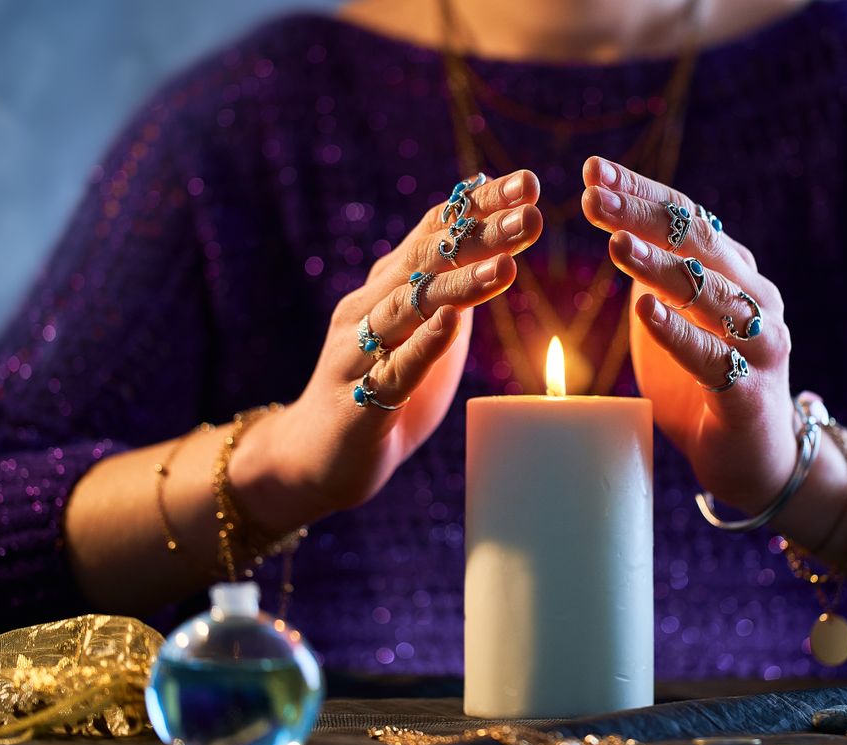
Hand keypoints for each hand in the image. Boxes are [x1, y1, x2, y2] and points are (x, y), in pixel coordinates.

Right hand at [232, 170, 542, 531]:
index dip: (478, 206)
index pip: (434, 234)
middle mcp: (367, 308)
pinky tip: (453, 321)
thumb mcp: (423, 334)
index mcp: (386, 288)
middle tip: (531, 209)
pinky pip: (395, 368)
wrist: (316, 459)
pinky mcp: (359, 401)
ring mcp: (358, 353)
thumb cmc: (379, 390)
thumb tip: (496, 249)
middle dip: (480, 233)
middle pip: (425, 260)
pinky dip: (424, 343)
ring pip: (410, 308)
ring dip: (461, 283)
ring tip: (508, 264)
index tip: (527, 182)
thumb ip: (450, 295)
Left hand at [580, 157, 804, 527]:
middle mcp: (756, 298)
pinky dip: (680, 334)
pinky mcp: (751, 393)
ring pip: (711, 295)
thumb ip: (658, 277)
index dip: (642, 191)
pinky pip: (715, 358)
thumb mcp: (677, 318)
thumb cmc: (706, 381)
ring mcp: (760, 344)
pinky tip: (646, 312)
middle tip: (593, 197)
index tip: (594, 170)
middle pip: (700, 244)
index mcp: (735, 273)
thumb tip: (619, 225)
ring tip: (615, 245)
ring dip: (661, 268)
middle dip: (643, 216)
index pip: (689, 217)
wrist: (753, 457)